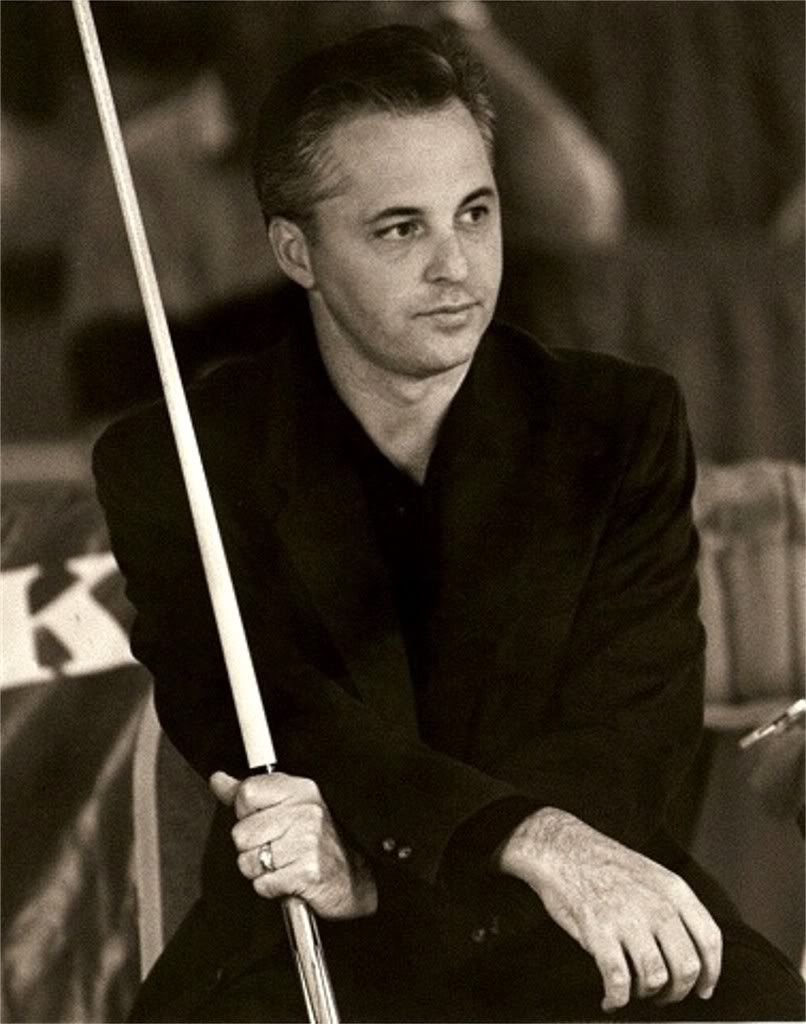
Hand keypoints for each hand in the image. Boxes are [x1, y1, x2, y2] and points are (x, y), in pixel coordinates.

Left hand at [210, 770, 377, 919]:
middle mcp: (305, 812)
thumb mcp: (289, 806)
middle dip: (252, 847)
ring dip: (261, 870)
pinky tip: (288, 878)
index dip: (246, 813)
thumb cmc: (319, 841)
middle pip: (241, 832)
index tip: (262, 820)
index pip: (247, 793)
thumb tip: (219, 780)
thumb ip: (251, 794)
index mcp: (300, 790)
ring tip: (283, 863)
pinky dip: (271, 887)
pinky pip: (263, 884)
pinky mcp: (307, 873)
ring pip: (248, 861)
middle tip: (276, 846)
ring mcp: (308, 842)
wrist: (355, 877)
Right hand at [496, 808, 721, 1012]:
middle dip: (677, 992)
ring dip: (646, 994)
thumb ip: (673, 907)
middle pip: (686, 967)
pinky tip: (611, 999)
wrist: (560, 848)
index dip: (711, 973)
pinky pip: (619, 981)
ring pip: (656, 978)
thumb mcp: (651, 874)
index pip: (709, 939)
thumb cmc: (602, 864)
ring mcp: (628, 919)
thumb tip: (688, 951)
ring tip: (634, 992)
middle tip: (664, 996)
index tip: (703, 989)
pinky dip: (617, 999)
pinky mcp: (599, 932)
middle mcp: (657, 905)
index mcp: (673, 889)